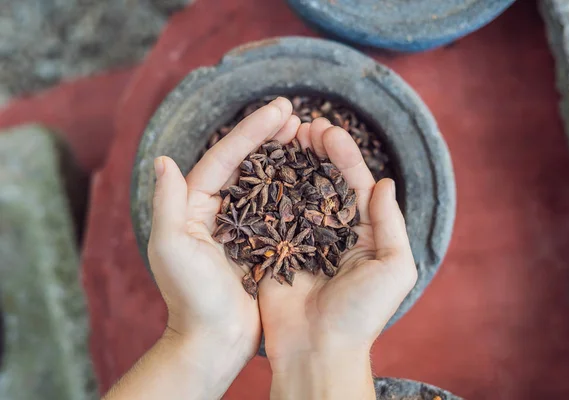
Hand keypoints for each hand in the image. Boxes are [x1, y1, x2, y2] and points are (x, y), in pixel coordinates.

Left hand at [147, 97, 299, 396]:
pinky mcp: (261, 242)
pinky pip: (277, 206)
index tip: (281, 109)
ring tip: (305, 133)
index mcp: (194, 205)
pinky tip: (310, 173)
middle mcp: (216, 209)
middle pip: (245, 161)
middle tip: (295, 113)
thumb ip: (168, 203)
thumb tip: (163, 159)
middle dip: (268, 134)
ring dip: (282, 154)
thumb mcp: (172, 249)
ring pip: (264, 180)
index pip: (225, 157)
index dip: (252, 130)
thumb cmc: (191, 297)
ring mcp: (241, 224)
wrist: (214, 339)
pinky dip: (292, 185)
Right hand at [259, 118, 417, 398]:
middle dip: (316, 152)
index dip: (344, 156)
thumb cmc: (361, 315)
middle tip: (304, 126)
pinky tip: (261, 167)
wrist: (318, 351)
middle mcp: (332, 233)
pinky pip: (272, 216)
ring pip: (297, 192)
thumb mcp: (393, 269)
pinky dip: (268, 191)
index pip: (355, 184)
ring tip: (283, 136)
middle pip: (324, 182)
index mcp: (363, 234)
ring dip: (292, 164)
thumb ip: (391, 224)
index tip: (328, 130)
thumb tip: (385, 183)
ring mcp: (302, 240)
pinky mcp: (275, 250)